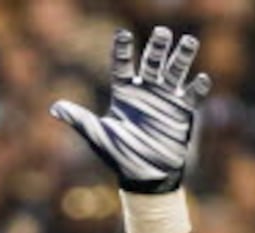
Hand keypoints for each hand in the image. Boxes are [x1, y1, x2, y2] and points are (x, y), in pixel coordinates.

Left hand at [50, 26, 208, 194]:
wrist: (145, 177)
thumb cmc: (120, 156)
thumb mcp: (99, 136)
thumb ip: (80, 120)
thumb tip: (54, 108)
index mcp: (124, 92)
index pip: (122, 65)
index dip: (122, 50)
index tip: (123, 35)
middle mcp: (146, 90)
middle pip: (153, 62)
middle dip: (158, 47)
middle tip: (162, 32)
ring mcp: (166, 98)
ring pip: (175, 71)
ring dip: (182, 56)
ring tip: (188, 41)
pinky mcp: (183, 111)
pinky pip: (192, 95)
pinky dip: (196, 86)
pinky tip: (199, 79)